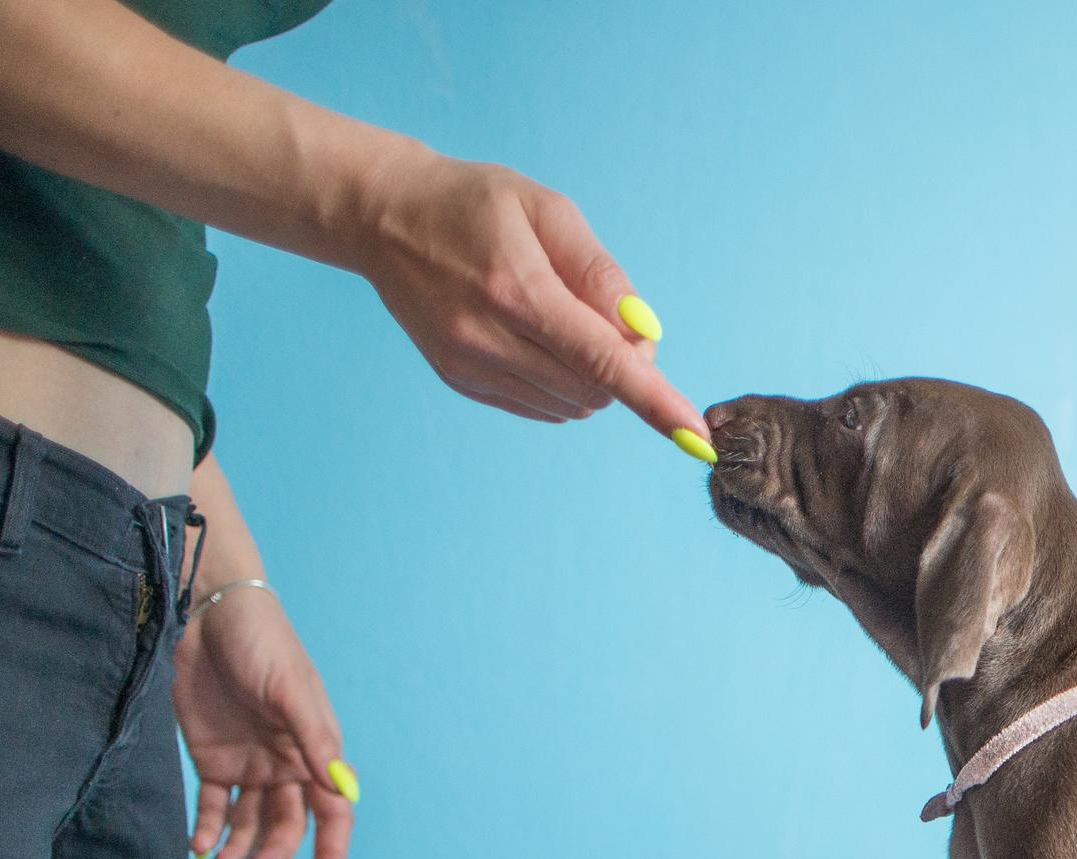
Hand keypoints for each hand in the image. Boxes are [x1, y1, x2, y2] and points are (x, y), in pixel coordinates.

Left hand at [172, 587, 355, 858]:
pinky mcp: (211, 759)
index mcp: (315, 752)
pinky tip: (199, 847)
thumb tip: (343, 793)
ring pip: (250, 824)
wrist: (210, 614)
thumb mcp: (292, 691)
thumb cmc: (264, 645)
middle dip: (274, 856)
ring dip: (240, 850)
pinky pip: (212, 806)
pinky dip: (207, 829)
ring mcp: (249, 765)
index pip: (332, 814)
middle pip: (288, 826)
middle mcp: (286, 766)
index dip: (330, 854)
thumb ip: (315, 742)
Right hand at [340, 145, 704, 439]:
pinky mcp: (460, 380)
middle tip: (604, 315)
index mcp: (516, 290)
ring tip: (558, 316)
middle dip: (623, 366)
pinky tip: (537, 338)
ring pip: (572, 404)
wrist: (382, 215)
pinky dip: (561, 384)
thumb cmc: (474, 204)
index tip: (693, 436)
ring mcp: (469, 365)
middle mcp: (488, 338)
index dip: (654, 400)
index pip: (602, 362)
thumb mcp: (547, 211)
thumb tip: (644, 334)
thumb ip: (601, 275)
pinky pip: (542, 407)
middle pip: (596, 390)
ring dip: (591, 376)